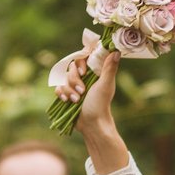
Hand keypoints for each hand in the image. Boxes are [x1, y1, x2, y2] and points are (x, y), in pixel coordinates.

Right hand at [55, 51, 128, 173]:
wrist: (91, 124)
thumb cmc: (100, 105)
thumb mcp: (105, 85)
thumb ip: (109, 68)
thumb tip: (116, 51)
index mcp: (95, 71)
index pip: (84, 56)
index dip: (81, 61)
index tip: (84, 72)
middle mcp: (84, 76)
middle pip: (71, 66)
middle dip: (74, 79)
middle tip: (82, 90)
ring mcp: (74, 84)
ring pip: (63, 77)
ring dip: (69, 89)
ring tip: (76, 100)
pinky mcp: (66, 93)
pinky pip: (58, 87)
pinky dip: (62, 94)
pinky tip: (68, 101)